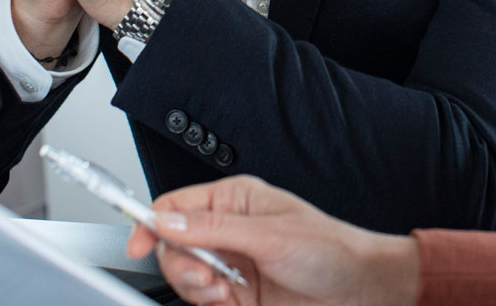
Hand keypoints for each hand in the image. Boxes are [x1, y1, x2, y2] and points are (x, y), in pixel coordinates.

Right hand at [126, 175, 419, 305]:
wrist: (359, 291)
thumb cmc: (328, 248)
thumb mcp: (268, 234)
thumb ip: (213, 228)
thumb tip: (167, 220)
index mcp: (234, 199)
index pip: (176, 206)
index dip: (152, 223)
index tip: (137, 245)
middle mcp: (227, 230)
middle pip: (173, 247)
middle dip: (182, 265)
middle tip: (207, 276)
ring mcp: (231, 265)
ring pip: (185, 278)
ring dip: (197, 289)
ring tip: (226, 292)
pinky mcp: (236, 297)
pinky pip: (202, 303)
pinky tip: (231, 302)